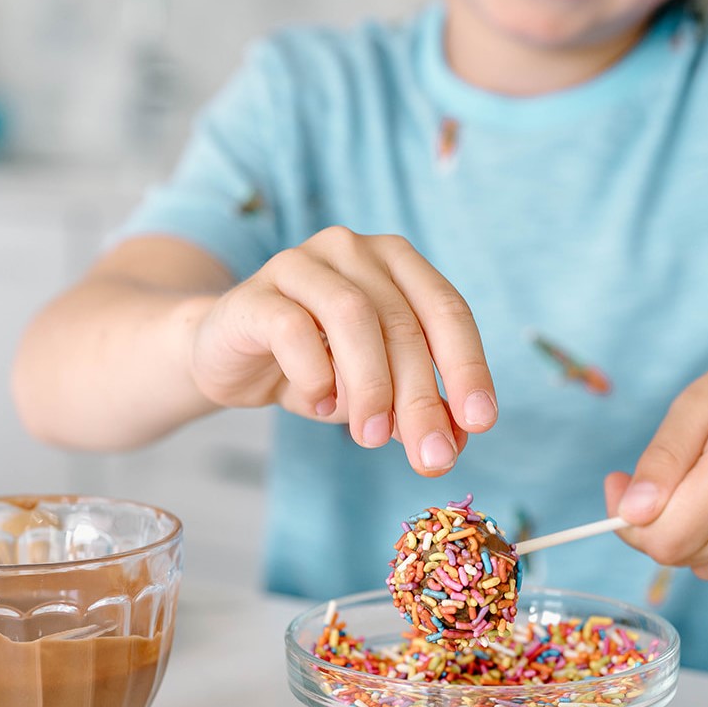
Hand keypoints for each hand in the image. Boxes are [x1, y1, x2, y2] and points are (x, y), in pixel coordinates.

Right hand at [189, 226, 496, 474]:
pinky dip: (315, 374)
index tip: (480, 423)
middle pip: (402, 321)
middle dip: (422, 396)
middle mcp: (352, 249)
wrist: (226, 357)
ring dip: (371, 385)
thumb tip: (455, 441)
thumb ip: (413, 407)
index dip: (468, 366)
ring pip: (353, 315)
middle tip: (430, 457)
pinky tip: (320, 404)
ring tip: (371, 438)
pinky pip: (292, 328)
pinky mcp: (254, 293)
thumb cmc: (312, 366)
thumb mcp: (372, 391)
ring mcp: (300, 263)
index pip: (447, 309)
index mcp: (395, 262)